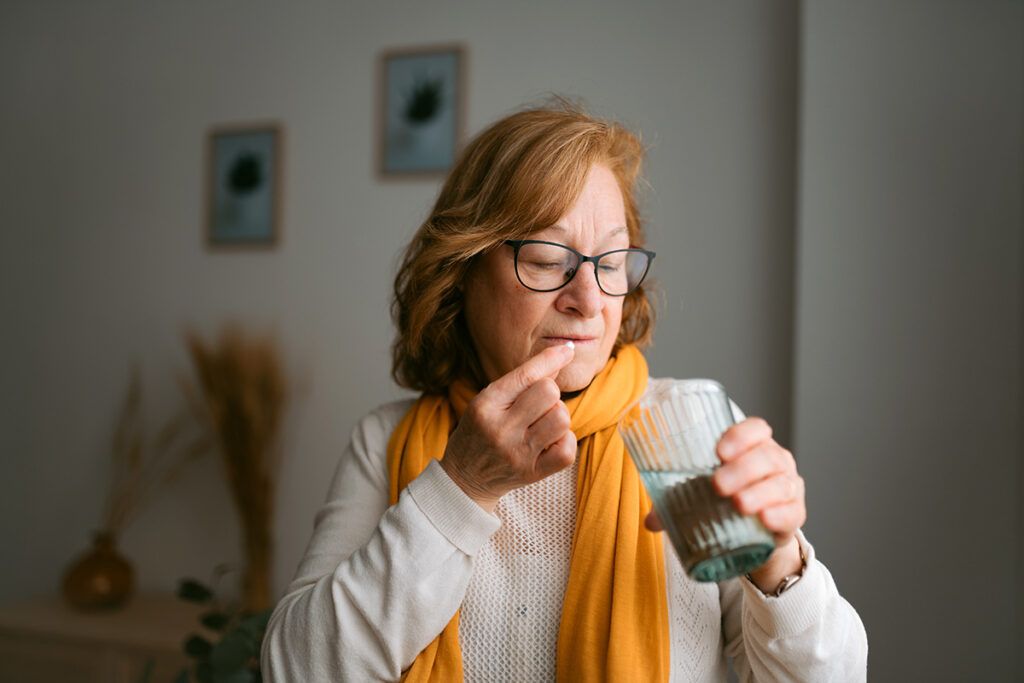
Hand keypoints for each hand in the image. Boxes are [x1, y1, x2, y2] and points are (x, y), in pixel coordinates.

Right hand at [440, 343, 577, 511]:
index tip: (568, 349)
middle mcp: (500, 428)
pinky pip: (567, 450)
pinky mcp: (531, 473)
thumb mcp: (490, 400)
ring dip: (558, 417)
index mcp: (486, 404)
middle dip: (551, 394)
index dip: (551, 358)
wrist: (464, 478)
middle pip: (549, 392)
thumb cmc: (481, 430)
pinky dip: (564, 441)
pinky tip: (550, 442)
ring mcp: (516, 453)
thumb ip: (523, 380)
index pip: (527, 375)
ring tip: (543, 424)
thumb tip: (562, 355)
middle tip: (539, 405)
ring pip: (561, 418)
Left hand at [644, 417, 805, 589]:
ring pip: (780, 484)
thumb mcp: (701, 493)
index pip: (756, 429)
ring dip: (760, 493)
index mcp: (754, 446)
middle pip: (766, 457)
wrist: (756, 534)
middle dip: (742, 469)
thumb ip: (675, 501)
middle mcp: (776, 462)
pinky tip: (765, 518)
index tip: (719, 451)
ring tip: (739, 503)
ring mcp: (789, 487)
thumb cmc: (726, 499)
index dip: (741, 435)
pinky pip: (793, 512)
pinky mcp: (794, 515)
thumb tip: (649, 521)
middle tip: (718, 485)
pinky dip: (780, 515)